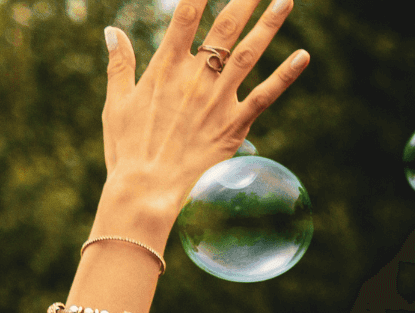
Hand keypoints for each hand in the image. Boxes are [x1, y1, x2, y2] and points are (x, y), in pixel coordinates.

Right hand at [99, 0, 308, 211]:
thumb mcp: (116, 104)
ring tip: (286, 1)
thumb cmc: (127, 150)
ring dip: (270, 25)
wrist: (146, 192)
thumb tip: (112, 31)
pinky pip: (264, 95)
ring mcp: (217, 100)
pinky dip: (286, 76)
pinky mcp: (233, 125)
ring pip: (249, 54)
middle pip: (225, 27)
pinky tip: (303, 56)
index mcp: (164, 70)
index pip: (185, 17)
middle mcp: (195, 79)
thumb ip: (119, 65)